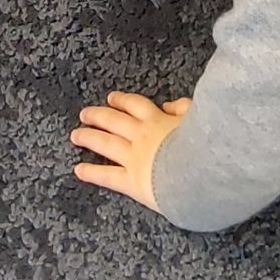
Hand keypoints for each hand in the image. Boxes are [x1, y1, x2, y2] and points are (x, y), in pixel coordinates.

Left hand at [71, 91, 192, 210]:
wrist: (200, 170)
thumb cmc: (204, 144)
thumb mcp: (197, 117)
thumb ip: (183, 108)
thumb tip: (169, 105)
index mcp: (157, 120)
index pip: (135, 105)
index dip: (121, 101)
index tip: (111, 98)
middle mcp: (141, 135)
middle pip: (113, 121)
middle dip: (97, 116)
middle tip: (84, 114)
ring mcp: (133, 157)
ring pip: (106, 144)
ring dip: (89, 138)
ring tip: (75, 135)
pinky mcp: (132, 181)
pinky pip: (108, 175)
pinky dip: (92, 172)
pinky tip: (79, 170)